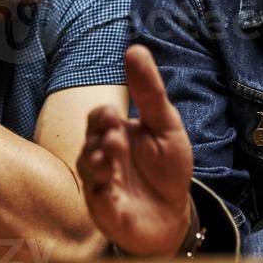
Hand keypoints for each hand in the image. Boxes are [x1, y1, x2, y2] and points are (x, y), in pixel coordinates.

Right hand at [78, 45, 193, 256]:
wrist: (174, 214)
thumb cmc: (167, 168)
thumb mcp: (165, 125)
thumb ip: (149, 91)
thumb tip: (135, 48)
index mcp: (114, 133)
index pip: (99, 116)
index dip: (103, 115)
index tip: (114, 115)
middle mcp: (102, 156)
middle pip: (89, 140)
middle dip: (99, 136)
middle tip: (114, 136)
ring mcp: (100, 184)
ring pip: (88, 169)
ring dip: (97, 161)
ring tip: (111, 156)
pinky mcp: (105, 211)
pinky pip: (96, 199)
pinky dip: (101, 191)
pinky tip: (111, 186)